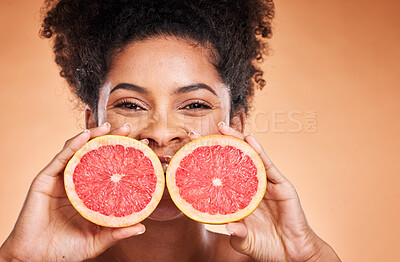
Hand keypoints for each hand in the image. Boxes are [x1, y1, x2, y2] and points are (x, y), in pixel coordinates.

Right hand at [0, 123, 145, 261]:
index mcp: (88, 193)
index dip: (123, 155)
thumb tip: (142, 227)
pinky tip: (86, 136)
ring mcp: (60, 179)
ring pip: (78, 150)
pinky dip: (74, 144)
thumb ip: (117, 231)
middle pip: (95, 154)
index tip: (143, 147)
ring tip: (109, 126)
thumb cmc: (65, 249)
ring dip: (94, 135)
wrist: (35, 260)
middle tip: (128, 128)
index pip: (108, 168)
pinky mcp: (45, 180)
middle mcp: (75, 182)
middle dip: (111, 138)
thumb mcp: (97, 239)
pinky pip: (61, 158)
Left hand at [189, 123, 340, 261]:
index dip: (205, 163)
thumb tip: (227, 226)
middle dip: (216, 146)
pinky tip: (249, 139)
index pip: (219, 176)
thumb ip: (237, 233)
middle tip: (198, 134)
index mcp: (239, 198)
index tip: (187, 153)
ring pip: (249, 157)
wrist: (292, 253)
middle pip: (232, 161)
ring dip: (236, 140)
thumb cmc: (266, 247)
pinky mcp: (281, 185)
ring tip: (222, 128)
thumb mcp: (245, 240)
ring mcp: (266, 184)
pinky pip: (268, 165)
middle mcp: (250, 187)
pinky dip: (259, 151)